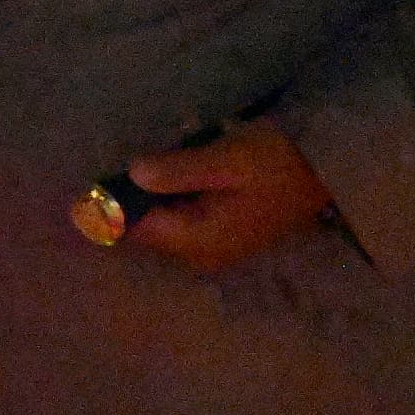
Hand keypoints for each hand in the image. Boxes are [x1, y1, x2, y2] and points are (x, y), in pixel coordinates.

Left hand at [113, 121, 334, 273]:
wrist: (328, 168)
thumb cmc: (278, 161)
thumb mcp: (227, 160)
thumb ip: (178, 170)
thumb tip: (132, 175)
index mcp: (198, 242)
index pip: (136, 230)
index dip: (111, 205)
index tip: (87, 183)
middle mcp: (201, 255)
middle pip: (147, 229)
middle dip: (134, 196)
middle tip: (124, 164)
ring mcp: (213, 247)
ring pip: (164, 221)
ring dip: (155, 193)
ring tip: (152, 161)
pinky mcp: (223, 232)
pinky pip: (182, 216)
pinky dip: (173, 194)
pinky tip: (177, 167)